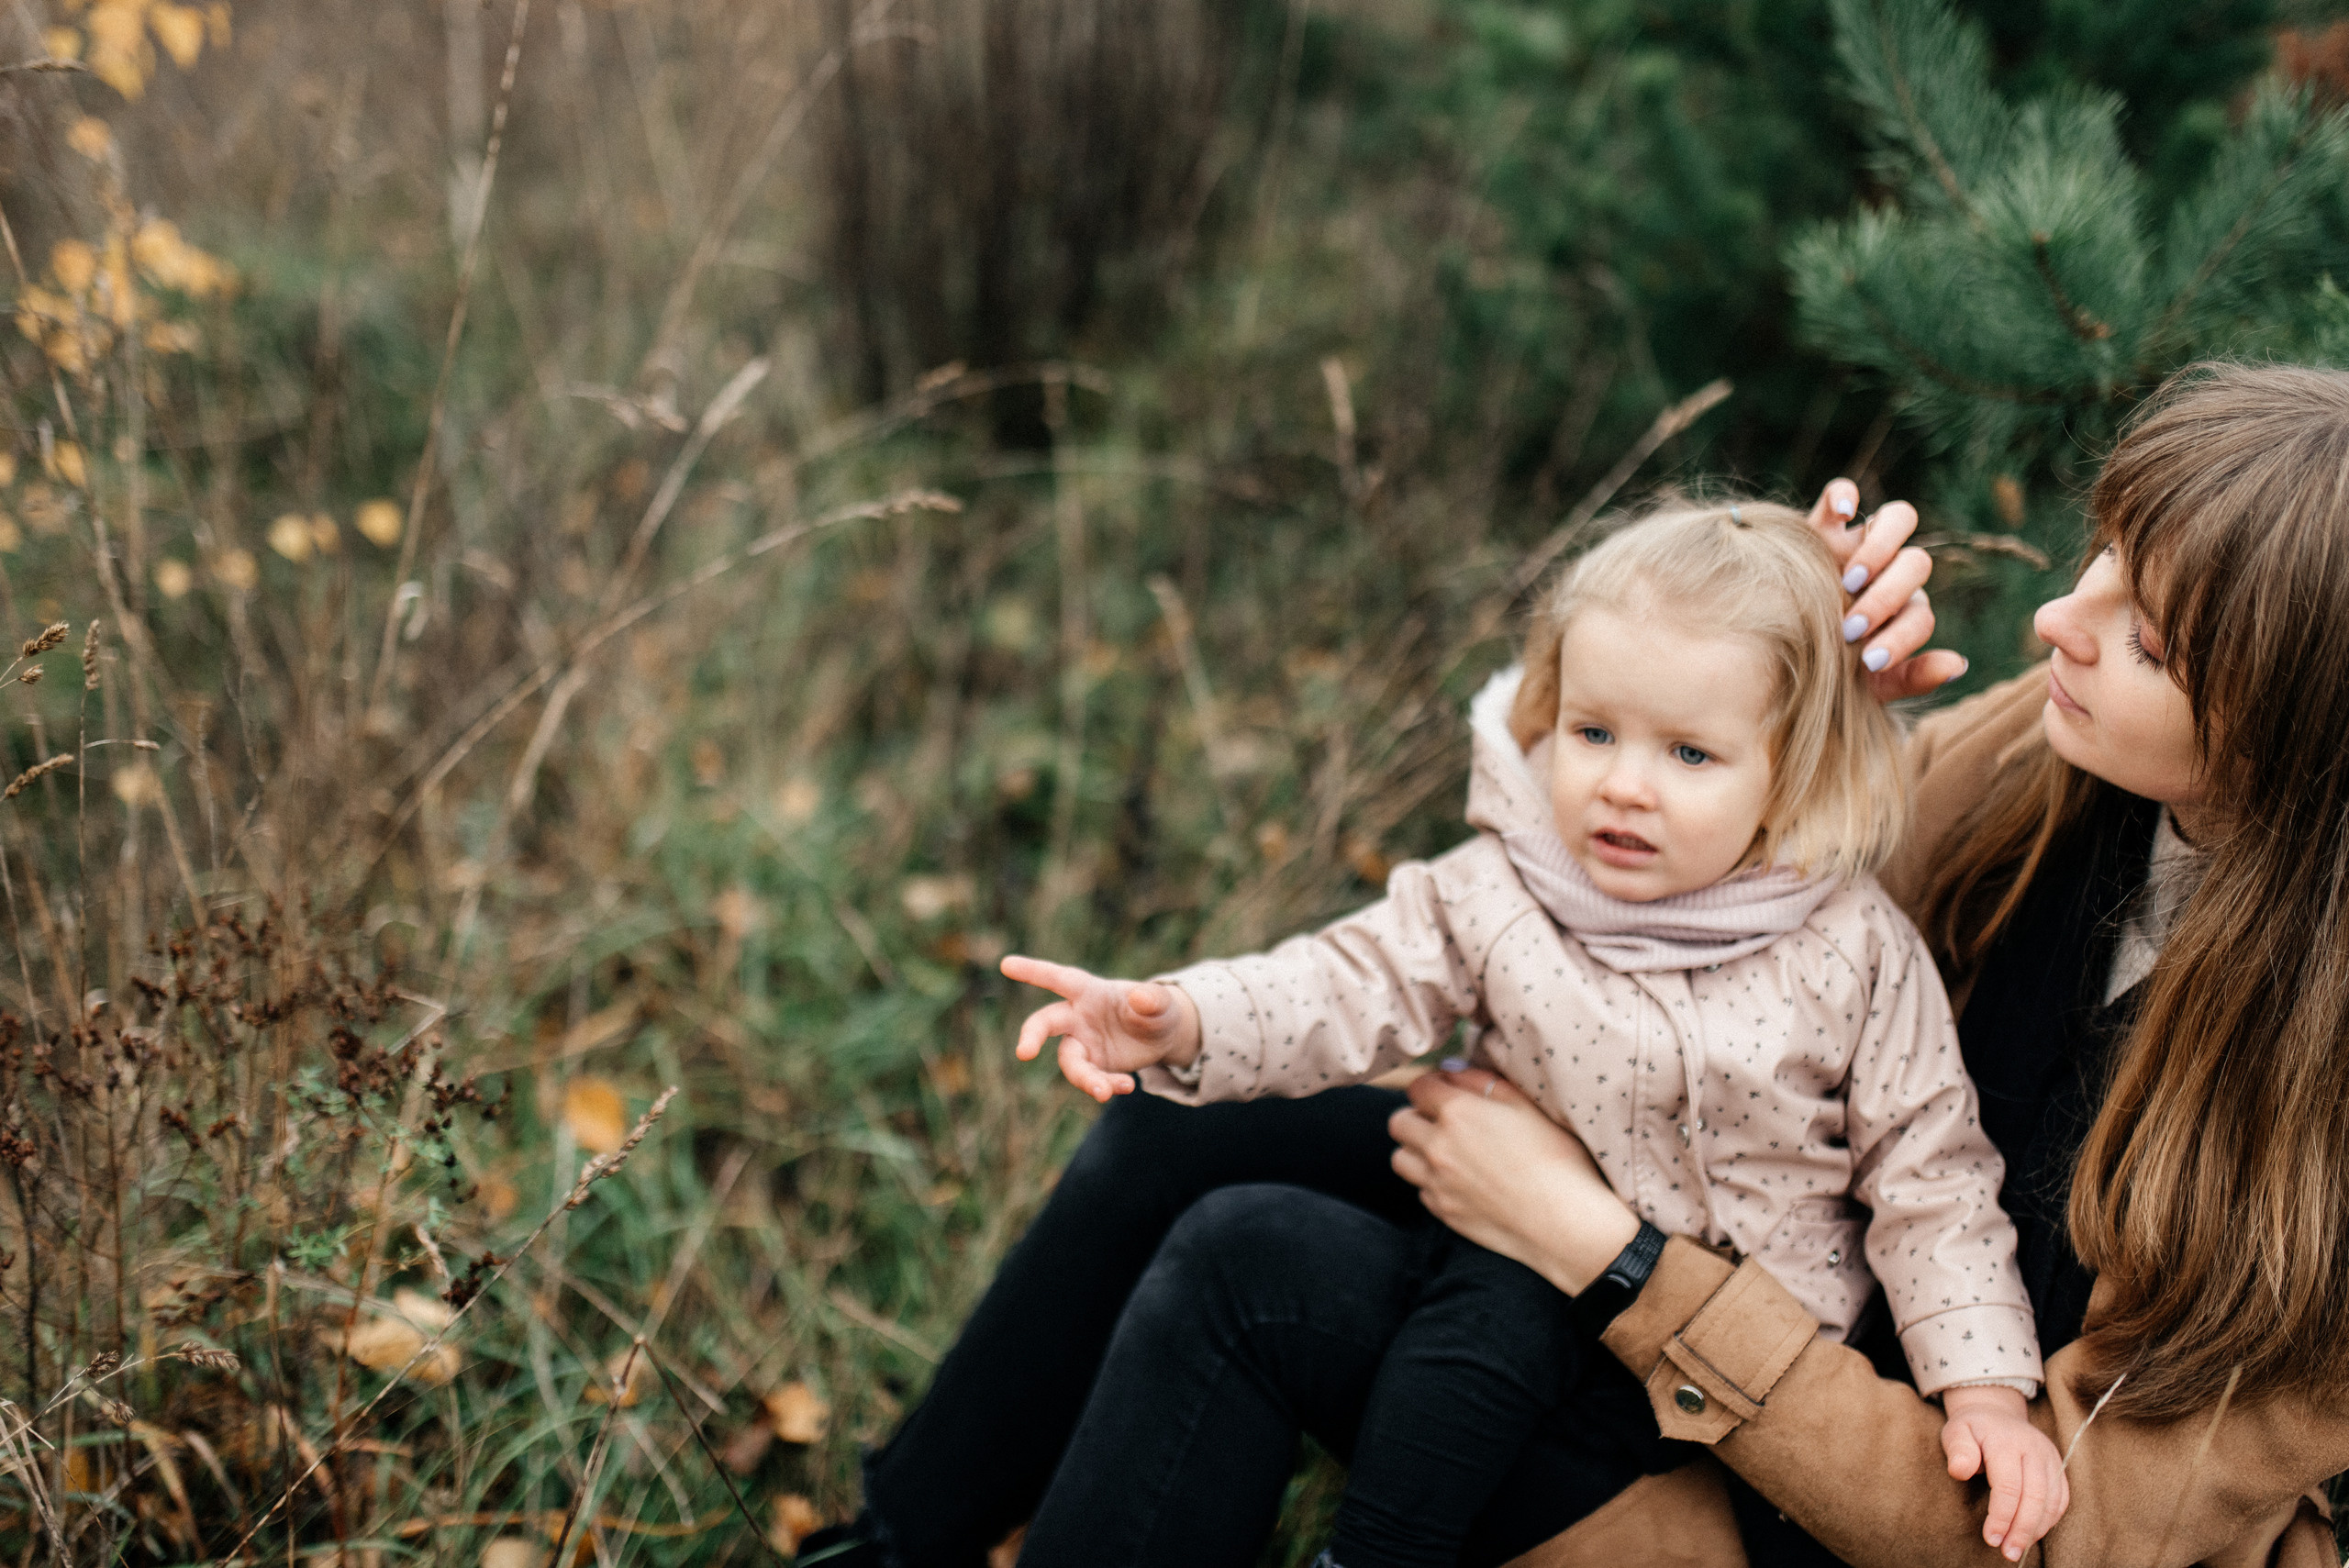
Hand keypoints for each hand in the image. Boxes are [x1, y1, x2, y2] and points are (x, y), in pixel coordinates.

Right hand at [1002, 954, 1201, 1101]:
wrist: (1161, 1036)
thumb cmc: (1156, 1009)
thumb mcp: (1162, 1003)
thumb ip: (1152, 999)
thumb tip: (1141, 998)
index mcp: (1090, 992)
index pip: (1060, 979)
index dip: (1034, 971)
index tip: (1006, 964)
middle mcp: (1078, 1016)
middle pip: (1046, 1023)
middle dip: (1032, 1036)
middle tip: (1023, 1053)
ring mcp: (1082, 1042)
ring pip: (1070, 1062)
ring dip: (1085, 1078)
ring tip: (1105, 1092)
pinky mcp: (1091, 1065)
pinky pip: (1090, 1079)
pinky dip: (1106, 1086)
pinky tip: (1127, 1086)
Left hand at [1387, 1065, 1640, 1294]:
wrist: (1566, 1223)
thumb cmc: (1556, 1159)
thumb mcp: (1526, 1105)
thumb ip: (1482, 1081)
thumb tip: (1451, 1071)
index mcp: (1457, 1113)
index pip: (1418, 1087)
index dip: (1432, 1085)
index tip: (1447, 1091)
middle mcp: (1438, 1147)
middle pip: (1399, 1122)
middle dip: (1417, 1116)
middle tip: (1443, 1121)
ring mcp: (1437, 1183)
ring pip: (1400, 1158)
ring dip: (1416, 1150)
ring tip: (1446, 1152)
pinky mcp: (1443, 1212)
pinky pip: (1420, 1189)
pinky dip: (1432, 1182)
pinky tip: (1461, 1181)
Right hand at [1803, 478, 1968, 700]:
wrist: (1770, 651)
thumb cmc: (1822, 668)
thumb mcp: (1864, 683)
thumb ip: (1911, 677)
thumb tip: (1958, 666)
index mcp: (1901, 608)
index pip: (1920, 614)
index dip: (1901, 636)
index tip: (1868, 662)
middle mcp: (1887, 571)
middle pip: (1916, 563)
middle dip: (1887, 598)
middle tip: (1851, 626)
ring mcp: (1857, 544)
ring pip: (1899, 518)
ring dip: (1880, 550)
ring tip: (1849, 580)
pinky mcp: (1822, 525)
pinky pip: (1842, 492)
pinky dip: (1845, 496)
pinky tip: (1841, 515)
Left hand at [1940, 1384, 2069, 1561]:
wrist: (1996, 1413)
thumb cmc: (1972, 1429)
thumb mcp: (1955, 1432)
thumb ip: (1958, 1450)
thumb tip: (1960, 1471)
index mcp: (2006, 1440)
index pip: (2009, 1485)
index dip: (2001, 1516)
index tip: (1991, 1538)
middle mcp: (2033, 1448)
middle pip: (2035, 1496)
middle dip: (2022, 1529)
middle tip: (2007, 1553)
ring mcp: (2049, 1457)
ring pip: (2052, 1500)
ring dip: (2036, 1529)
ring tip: (2018, 1549)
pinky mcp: (2058, 1466)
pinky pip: (2061, 1499)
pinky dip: (2049, 1520)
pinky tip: (2032, 1534)